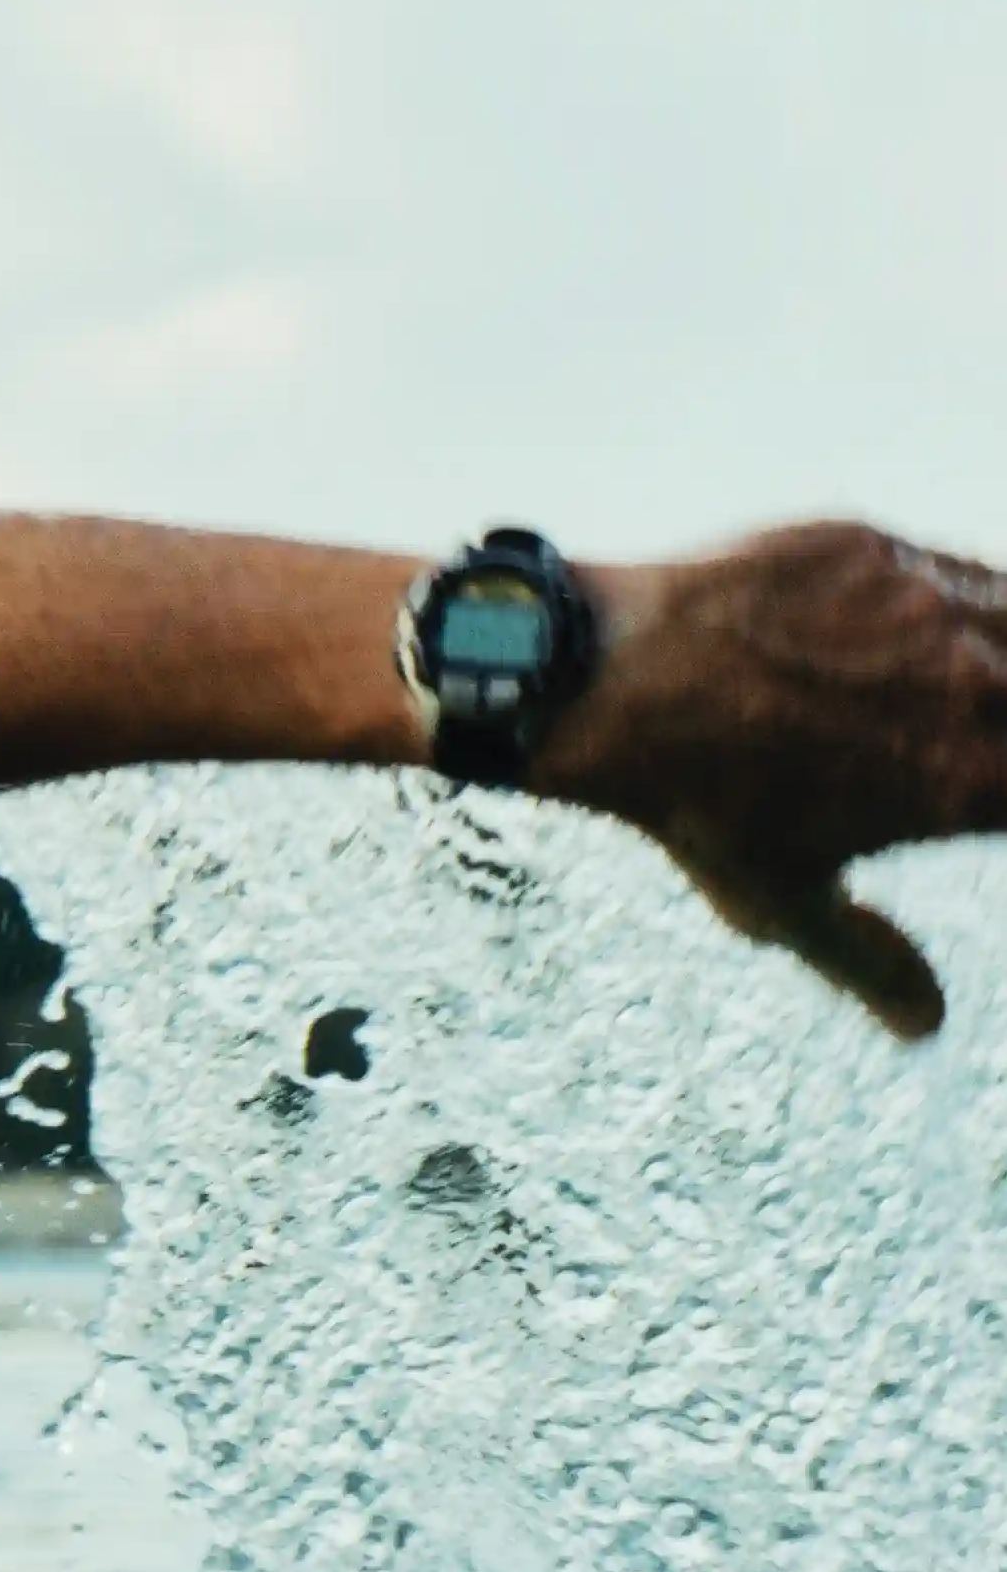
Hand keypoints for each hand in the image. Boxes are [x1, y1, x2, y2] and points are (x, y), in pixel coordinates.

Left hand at [543, 520, 1006, 1037]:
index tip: (985, 804)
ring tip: (982, 690)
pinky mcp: (883, 548)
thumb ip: (868, 960)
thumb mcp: (780, 902)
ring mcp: (934, 607)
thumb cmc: (689, 803)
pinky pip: (967, 569)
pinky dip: (979, 603)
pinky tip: (952, 633)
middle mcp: (975, 687)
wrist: (604, 683)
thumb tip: (927, 1023)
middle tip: (977, 749)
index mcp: (968, 783)